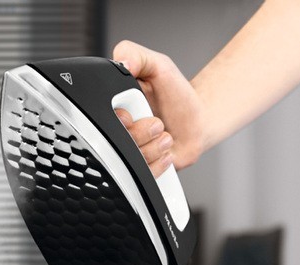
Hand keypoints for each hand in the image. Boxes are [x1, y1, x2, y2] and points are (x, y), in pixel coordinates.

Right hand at [113, 40, 205, 170]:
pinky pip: (145, 176)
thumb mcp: (157, 64)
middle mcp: (120, 134)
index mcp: (113, 111)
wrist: (198, 118)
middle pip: (117, 146)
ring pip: (133, 162)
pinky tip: (166, 150)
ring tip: (164, 135)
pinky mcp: (145, 171)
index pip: (101, 123)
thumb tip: (120, 61)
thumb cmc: (176, 94)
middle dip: (141, 133)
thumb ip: (136, 53)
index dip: (119, 121)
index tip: (131, 113)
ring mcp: (132, 155)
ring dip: (155, 147)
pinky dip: (160, 163)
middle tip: (156, 122)